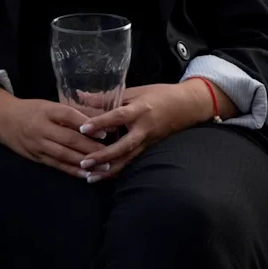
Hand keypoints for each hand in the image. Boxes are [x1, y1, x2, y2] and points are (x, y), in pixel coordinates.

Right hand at [0, 84, 107, 178]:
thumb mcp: (49, 105)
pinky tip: (86, 175)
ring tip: (103, 167)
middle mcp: (41, 127)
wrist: (4, 119)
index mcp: (46, 110)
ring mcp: (38, 143)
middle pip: (69, 138)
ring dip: (85, 162)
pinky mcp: (36, 156)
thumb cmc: (32, 110)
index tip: (105, 132)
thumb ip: (72, 112)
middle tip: (110, 154)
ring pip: (64, 154)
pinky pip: (56, 165)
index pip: (69, 116)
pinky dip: (72, 171)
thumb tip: (100, 117)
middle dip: (91, 148)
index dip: (87, 124)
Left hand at [76, 80, 217, 180]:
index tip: (83, 128)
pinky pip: (132, 162)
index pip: (119, 116)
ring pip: (128, 159)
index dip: (101, 122)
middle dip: (103, 156)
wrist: (188, 106)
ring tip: (89, 177)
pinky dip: (118, 170)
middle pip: (123, 145)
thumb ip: (108, 97)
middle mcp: (144, 128)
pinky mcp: (149, 149)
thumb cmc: (159, 95)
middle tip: (84, 162)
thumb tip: (80, 96)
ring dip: (109, 170)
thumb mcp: (135, 91)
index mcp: (140, 109)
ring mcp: (148, 141)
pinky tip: (103, 177)